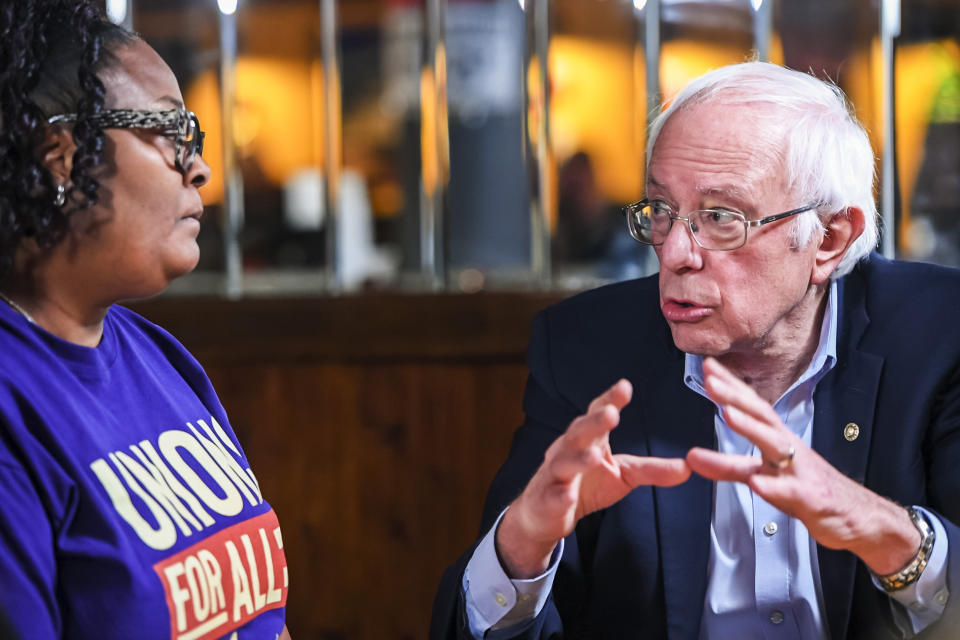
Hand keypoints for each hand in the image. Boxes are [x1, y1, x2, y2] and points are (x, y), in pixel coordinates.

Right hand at [497, 379, 690, 577]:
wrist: (545, 514)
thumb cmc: (585, 485)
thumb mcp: (623, 475)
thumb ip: (652, 470)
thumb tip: (689, 467)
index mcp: (588, 438)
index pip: (596, 413)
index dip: (609, 399)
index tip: (625, 387)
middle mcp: (568, 449)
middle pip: (579, 432)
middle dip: (594, 423)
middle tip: (611, 414)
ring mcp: (554, 474)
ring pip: (564, 462)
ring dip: (579, 459)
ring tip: (595, 456)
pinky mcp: (546, 499)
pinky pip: (553, 496)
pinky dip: (560, 496)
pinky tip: (569, 496)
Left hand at [686, 357, 919, 574]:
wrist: (856, 517)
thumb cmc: (807, 489)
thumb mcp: (762, 476)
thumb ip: (727, 466)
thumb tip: (692, 457)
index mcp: (777, 439)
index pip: (752, 406)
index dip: (730, 386)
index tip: (707, 366)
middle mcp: (789, 448)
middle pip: (762, 416)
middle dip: (736, 397)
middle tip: (710, 381)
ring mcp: (800, 471)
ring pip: (776, 445)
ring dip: (751, 428)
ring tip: (728, 414)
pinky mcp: (811, 498)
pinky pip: (790, 492)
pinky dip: (773, 487)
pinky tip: (756, 483)